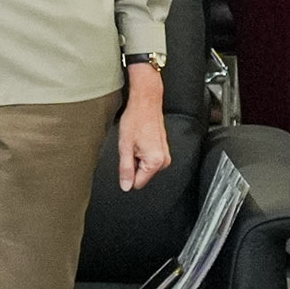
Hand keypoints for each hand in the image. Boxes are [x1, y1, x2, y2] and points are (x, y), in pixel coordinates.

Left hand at [114, 63, 172, 191]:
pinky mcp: (164, 149)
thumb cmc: (135, 120)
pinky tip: (140, 139)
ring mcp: (165, 155)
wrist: (146, 103)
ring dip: (137, 157)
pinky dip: (142, 151)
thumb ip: (125, 169)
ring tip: (136, 142)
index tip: (126, 158)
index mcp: (155, 162)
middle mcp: (164, 160)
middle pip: (142, 175)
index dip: (127, 173)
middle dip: (133, 164)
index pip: (137, 183)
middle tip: (131, 147)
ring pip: (145, 167)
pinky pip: (149, 158)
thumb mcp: (124, 147)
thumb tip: (126, 186)